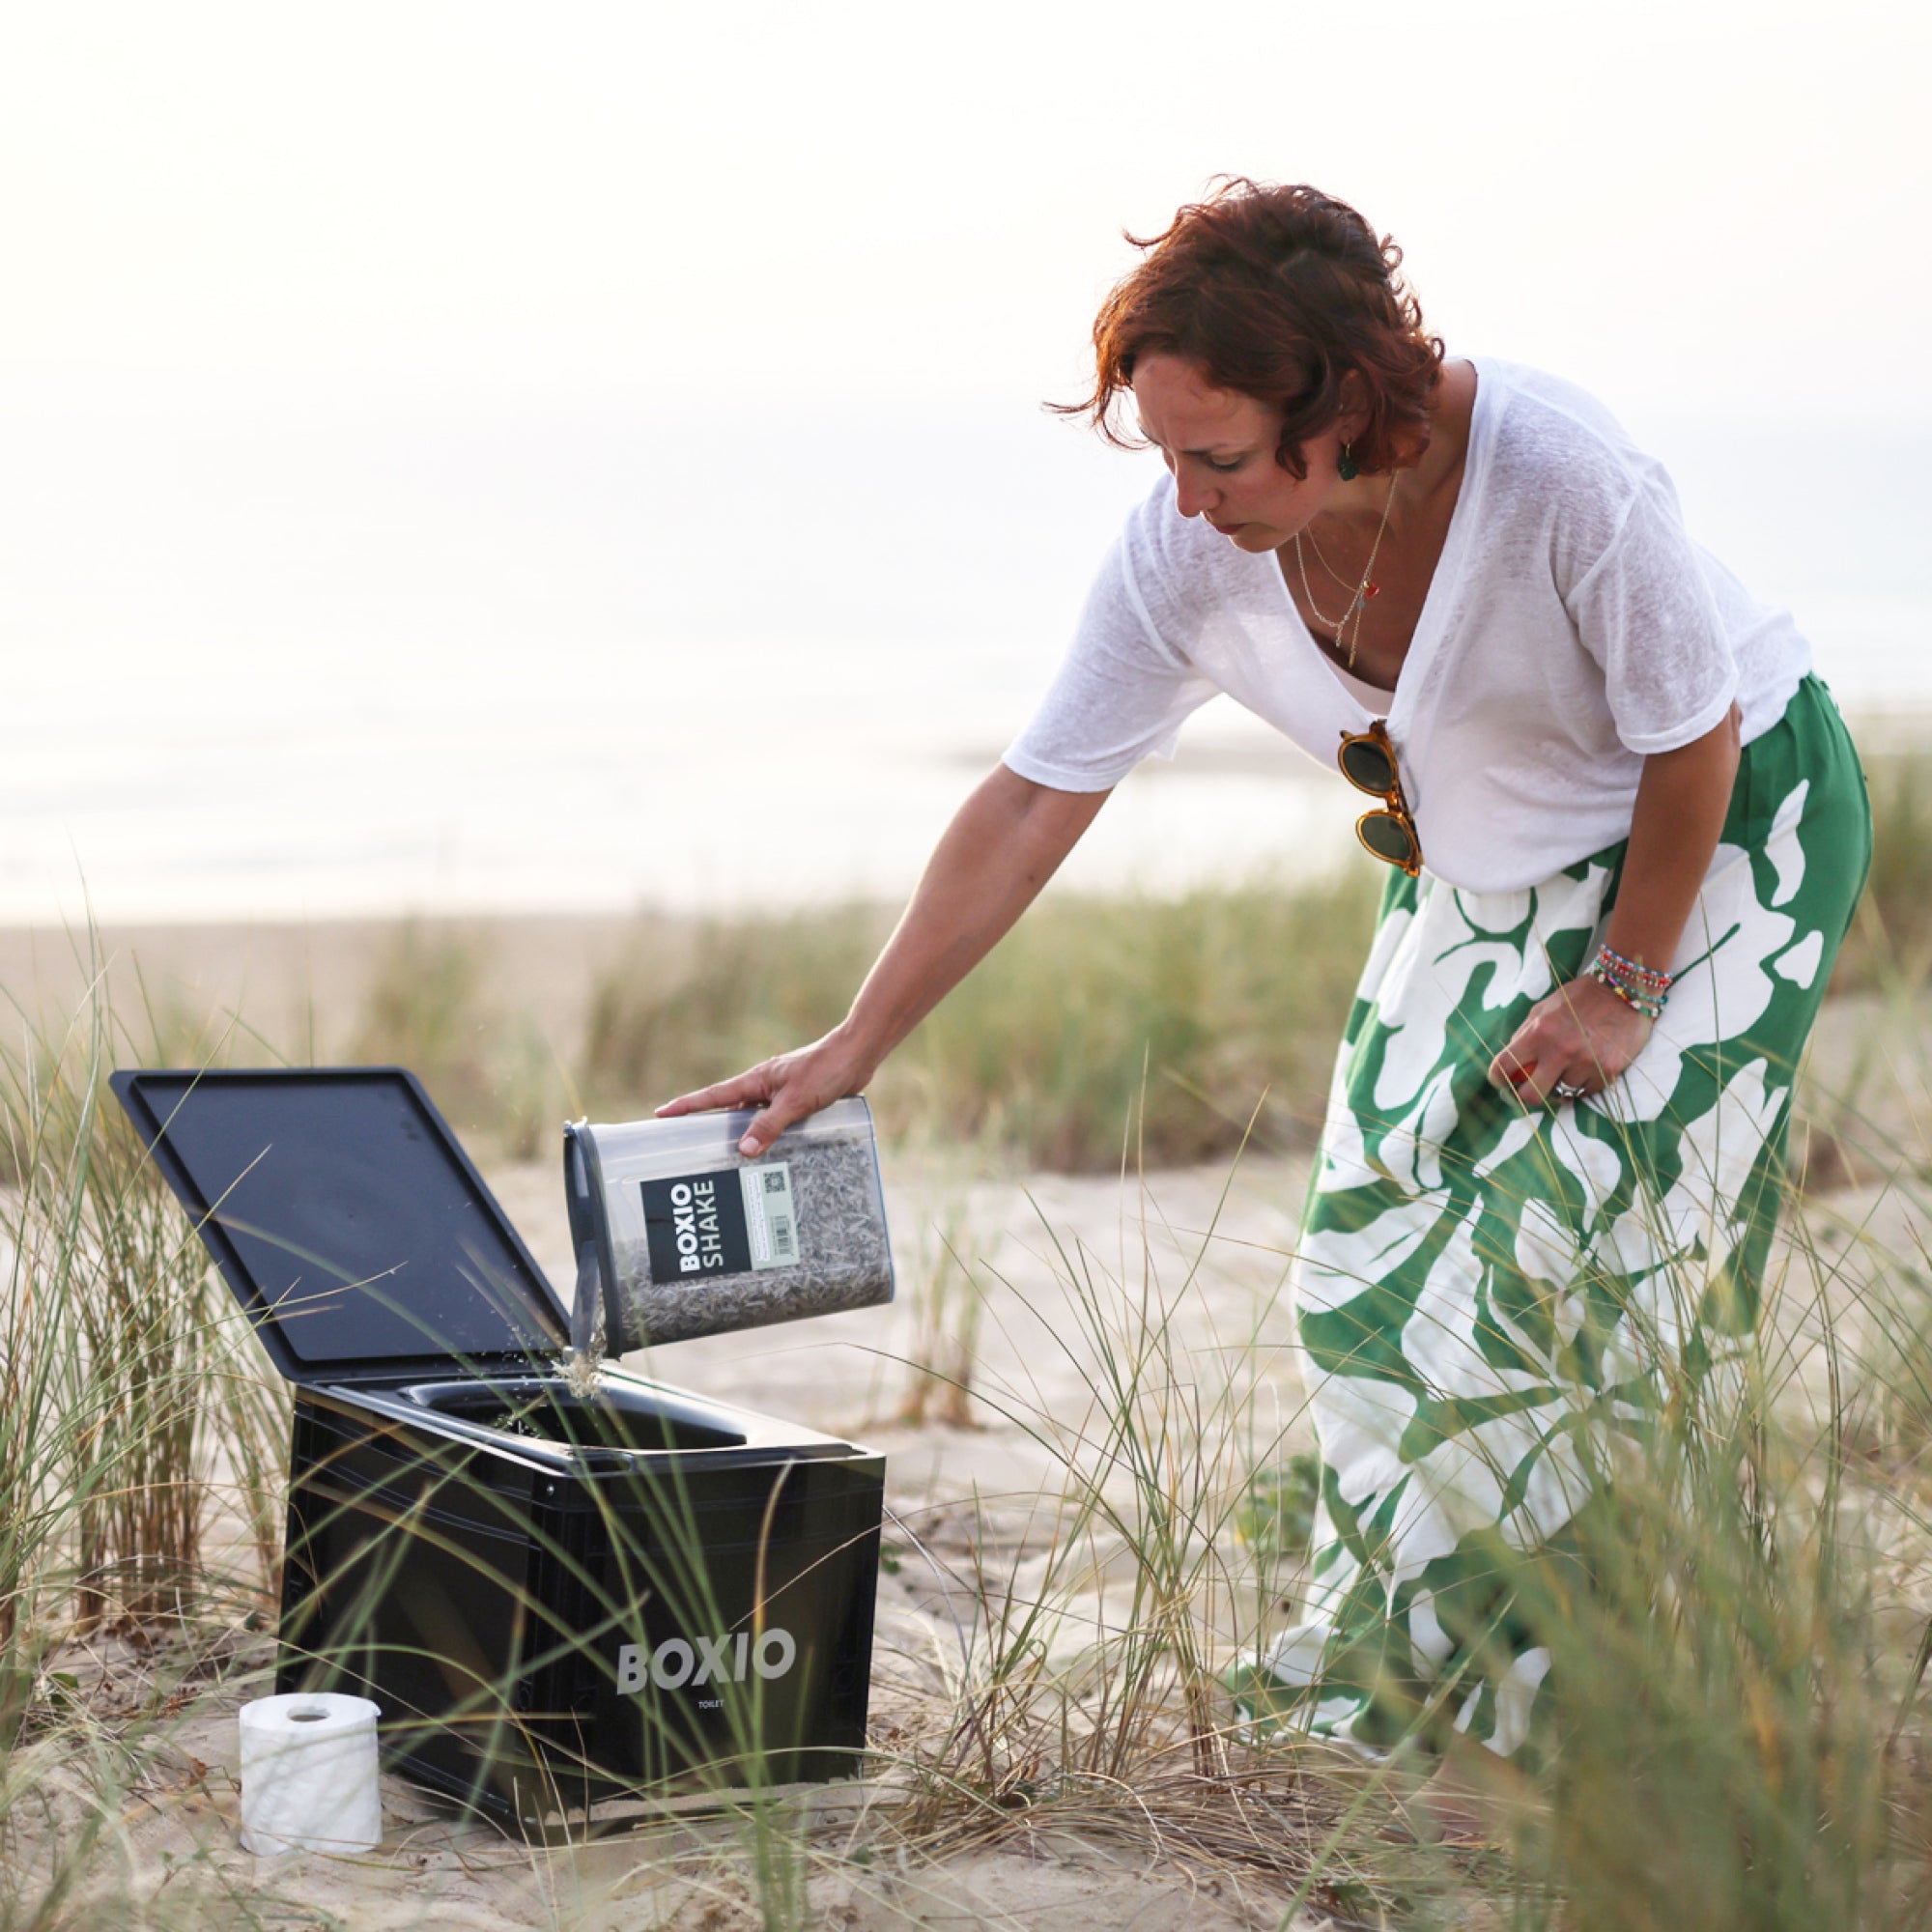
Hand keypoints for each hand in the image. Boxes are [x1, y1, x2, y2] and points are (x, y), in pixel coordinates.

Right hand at [654, 1028, 872, 1157]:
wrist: (857, 1055)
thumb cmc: (825, 1070)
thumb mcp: (795, 1101)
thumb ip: (769, 1125)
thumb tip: (744, 1149)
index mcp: (756, 1081)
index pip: (713, 1096)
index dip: (686, 1106)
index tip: (661, 1114)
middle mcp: (763, 1086)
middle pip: (729, 1109)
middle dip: (710, 1126)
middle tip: (689, 1145)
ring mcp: (780, 1093)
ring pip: (753, 1117)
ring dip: (743, 1133)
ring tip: (728, 1158)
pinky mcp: (797, 1100)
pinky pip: (774, 1119)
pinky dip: (768, 1133)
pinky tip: (770, 1151)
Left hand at [1487, 975, 1652, 1106]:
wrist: (1625, 990)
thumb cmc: (1580, 998)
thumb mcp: (1544, 1008)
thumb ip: (1525, 1034)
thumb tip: (1511, 1062)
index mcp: (1539, 1032)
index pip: (1504, 1066)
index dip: (1498, 1079)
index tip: (1501, 1082)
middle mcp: (1560, 1050)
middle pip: (1532, 1095)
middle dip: (1529, 1095)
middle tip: (1533, 1087)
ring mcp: (1586, 1063)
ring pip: (1563, 1093)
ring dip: (1563, 1083)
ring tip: (1572, 1064)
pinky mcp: (1609, 1071)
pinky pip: (1587, 1091)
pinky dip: (1584, 1083)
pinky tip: (1590, 1064)